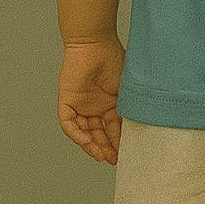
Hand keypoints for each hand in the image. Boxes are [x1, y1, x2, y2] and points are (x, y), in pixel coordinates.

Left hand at [56, 37, 125, 164]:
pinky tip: (88, 143)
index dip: (119, 141)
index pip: (114, 128)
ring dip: (92, 145)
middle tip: (114, 160)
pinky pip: (69, 124)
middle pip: (99, 133)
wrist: (95, 44)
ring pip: (85, 132)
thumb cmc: (114, 60)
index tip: (126, 154)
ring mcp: (81, 105)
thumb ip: (128, 110)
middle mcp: (95, 106)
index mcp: (110, 103)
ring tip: (103, 156)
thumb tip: (137, 130)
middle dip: (106, 148)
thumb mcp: (126, 90)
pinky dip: (78, 135)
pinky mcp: (67, 102)